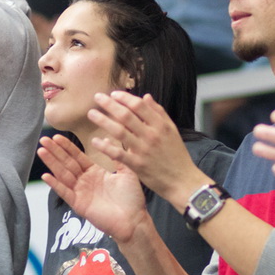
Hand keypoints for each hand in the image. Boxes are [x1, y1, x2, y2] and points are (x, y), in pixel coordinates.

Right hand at [38, 135, 149, 244]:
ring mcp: (80, 193)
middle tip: (43, 139)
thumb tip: (107, 138)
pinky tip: (46, 176)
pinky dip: (55, 185)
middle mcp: (85, 181)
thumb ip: (116, 156)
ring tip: (42, 151)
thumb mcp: (126, 172)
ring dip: (51, 163)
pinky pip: (65, 193)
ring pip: (63, 174)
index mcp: (95, 172)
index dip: (67, 147)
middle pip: (67, 163)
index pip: (77, 156)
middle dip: (55, 151)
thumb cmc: (132, 198)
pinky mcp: (79, 205)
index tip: (56, 136)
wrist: (134, 221)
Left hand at [87, 92, 204, 205]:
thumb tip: (146, 96)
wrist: (183, 180)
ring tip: (92, 114)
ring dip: (103, 121)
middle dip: (109, 105)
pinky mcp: (137, 165)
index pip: (139, 105)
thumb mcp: (172, 130)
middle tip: (97, 98)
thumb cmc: (177, 155)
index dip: (124, 98)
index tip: (113, 94)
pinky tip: (95, 141)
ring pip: (119, 131)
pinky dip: (105, 147)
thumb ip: (159, 112)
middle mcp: (151, 135)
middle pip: (126, 115)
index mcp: (160, 125)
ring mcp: (143, 150)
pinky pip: (118, 154)